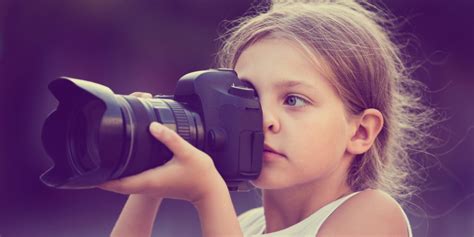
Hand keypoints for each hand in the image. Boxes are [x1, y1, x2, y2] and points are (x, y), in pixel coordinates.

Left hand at [98, 92, 224, 203]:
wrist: (208, 190)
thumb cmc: (200, 175)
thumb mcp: (186, 152)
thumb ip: (170, 138)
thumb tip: (153, 126)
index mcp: (151, 180)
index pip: (120, 184)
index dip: (103, 180)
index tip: (90, 173)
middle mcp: (149, 185)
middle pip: (118, 186)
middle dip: (103, 178)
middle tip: (91, 166)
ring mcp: (152, 187)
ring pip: (126, 185)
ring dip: (114, 177)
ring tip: (104, 164)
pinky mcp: (157, 184)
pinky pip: (135, 181)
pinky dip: (125, 176)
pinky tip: (126, 164)